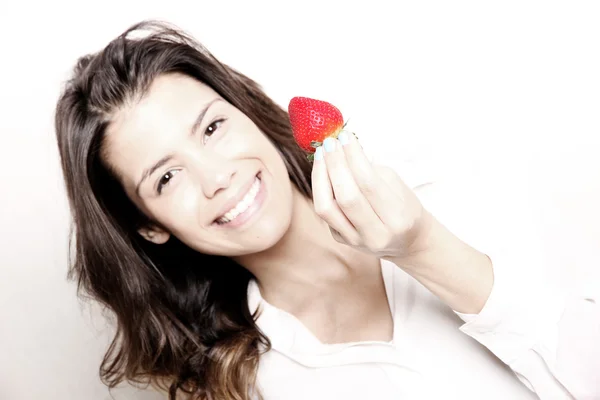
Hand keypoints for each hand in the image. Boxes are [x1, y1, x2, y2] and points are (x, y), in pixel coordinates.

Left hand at [311, 130, 432, 259]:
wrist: (407, 241)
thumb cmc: (404, 207)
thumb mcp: (397, 186)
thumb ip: (371, 170)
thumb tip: (343, 147)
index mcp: (397, 218)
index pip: (369, 183)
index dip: (353, 157)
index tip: (345, 136)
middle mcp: (375, 234)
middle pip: (346, 196)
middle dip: (335, 164)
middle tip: (330, 142)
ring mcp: (355, 240)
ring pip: (326, 207)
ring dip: (320, 176)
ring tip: (322, 155)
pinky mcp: (340, 240)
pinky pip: (324, 212)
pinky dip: (320, 188)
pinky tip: (322, 171)